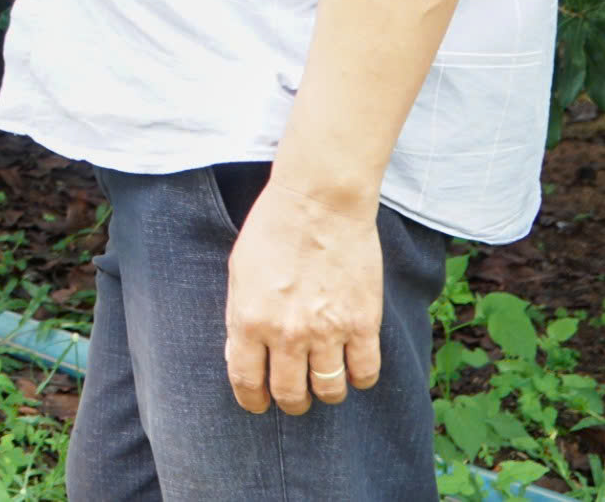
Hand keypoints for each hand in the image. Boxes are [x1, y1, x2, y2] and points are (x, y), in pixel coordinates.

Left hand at [224, 180, 383, 414]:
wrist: (319, 201)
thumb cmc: (272, 230)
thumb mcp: (238, 273)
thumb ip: (239, 317)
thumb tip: (242, 356)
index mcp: (249, 320)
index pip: (247, 382)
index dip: (252, 401)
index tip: (258, 404)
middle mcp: (288, 333)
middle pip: (290, 394)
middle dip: (290, 402)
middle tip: (294, 397)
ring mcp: (329, 331)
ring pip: (330, 391)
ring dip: (324, 393)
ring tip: (323, 383)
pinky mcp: (364, 323)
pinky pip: (366, 373)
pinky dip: (359, 378)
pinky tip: (352, 369)